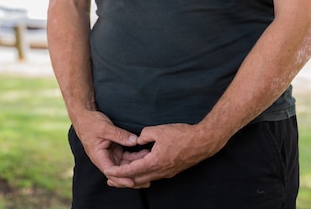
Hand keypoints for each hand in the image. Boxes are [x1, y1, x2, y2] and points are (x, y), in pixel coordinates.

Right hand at [72, 110, 142, 185]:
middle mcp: (105, 159)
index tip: (132, 182)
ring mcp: (111, 155)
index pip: (111, 172)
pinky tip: (145, 154)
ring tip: (150, 164)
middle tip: (147, 180)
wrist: (85, 117)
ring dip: (136, 166)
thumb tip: (135, 141)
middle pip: (119, 172)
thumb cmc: (91, 123)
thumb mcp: (105, 128)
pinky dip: (135, 157)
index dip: (121, 178)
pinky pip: (127, 157)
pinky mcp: (116, 151)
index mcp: (99, 157)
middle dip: (132, 176)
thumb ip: (120, 135)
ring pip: (125, 165)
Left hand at [103, 123, 225, 188]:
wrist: (203, 142)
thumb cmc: (182, 135)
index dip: (118, 171)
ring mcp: (166, 173)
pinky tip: (142, 166)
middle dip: (122, 180)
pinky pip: (154, 175)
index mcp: (154, 162)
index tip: (108, 172)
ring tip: (123, 175)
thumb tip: (138, 140)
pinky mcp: (172, 170)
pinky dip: (144, 173)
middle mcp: (159, 171)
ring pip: (146, 178)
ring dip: (134, 177)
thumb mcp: (159, 130)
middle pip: (137, 179)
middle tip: (110, 179)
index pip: (131, 170)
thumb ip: (144, 135)